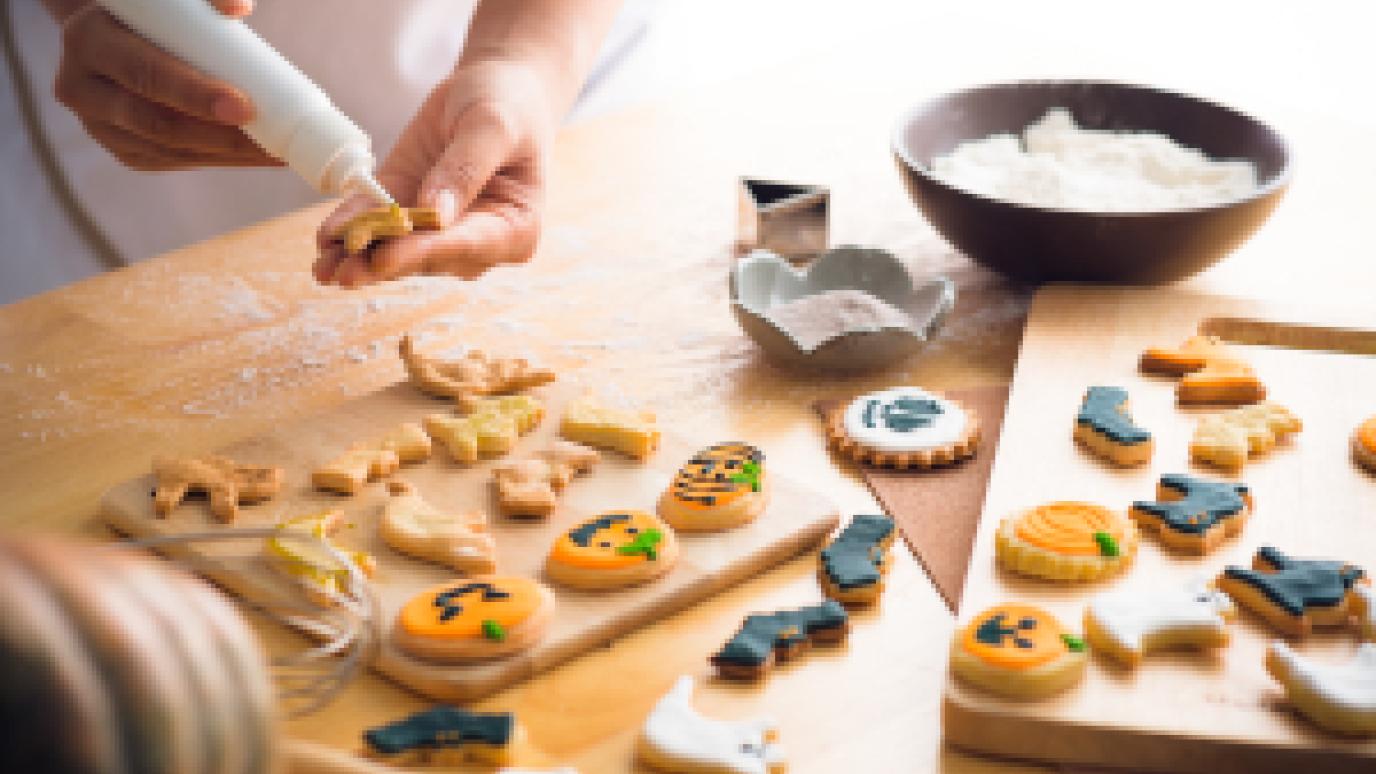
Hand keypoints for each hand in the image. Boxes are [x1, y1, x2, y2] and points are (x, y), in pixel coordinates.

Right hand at [49, 0, 279, 169]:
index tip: (245, 107)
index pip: (145, 73)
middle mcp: (81, 87)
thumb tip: (239, 7)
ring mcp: (98, 124)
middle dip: (221, 137)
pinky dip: (218, 160)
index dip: (195, 95)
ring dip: (228, 156)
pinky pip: (173, 161)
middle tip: (271, 142)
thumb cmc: (151, 8)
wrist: (113, 29)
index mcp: (89, 39)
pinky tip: (254, 156)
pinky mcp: (121, 148)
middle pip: (156, 123)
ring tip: (277, 153)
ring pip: (168, 150)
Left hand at [313, 60, 552, 286]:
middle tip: (344, 274)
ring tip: (324, 268)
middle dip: (383, 263)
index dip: (424, 252)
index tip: (387, 258)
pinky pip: (375, 223)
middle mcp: (477, 241)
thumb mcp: (492, 126)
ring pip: (395, 249)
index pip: (465, 245)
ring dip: (358, 258)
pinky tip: (327, 238)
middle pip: (425, 257)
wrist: (490, 89)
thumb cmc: (507, 106)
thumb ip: (466, 168)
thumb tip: (435, 213)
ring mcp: (438, 231)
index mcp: (514, 229)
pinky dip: (350, 229)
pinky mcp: (404, 210)